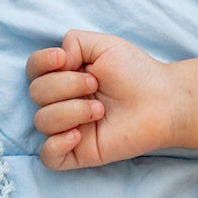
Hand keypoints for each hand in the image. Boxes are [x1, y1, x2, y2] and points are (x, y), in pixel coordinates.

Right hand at [26, 31, 176, 169]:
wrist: (164, 102)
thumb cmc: (137, 73)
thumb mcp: (105, 45)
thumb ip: (73, 42)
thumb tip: (56, 59)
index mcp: (65, 75)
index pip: (33, 69)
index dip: (42, 63)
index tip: (64, 59)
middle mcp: (63, 101)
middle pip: (36, 93)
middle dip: (66, 85)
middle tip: (96, 85)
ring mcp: (68, 127)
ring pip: (41, 121)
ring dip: (71, 111)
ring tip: (100, 110)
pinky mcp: (78, 152)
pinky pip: (47, 156)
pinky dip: (56, 144)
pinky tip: (78, 135)